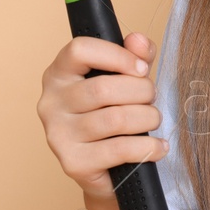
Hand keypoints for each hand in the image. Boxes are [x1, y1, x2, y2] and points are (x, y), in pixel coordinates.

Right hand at [37, 33, 167, 201]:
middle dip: (141, 91)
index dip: (117, 55)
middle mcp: (51, 103)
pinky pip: (119, 149)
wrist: (107, 168)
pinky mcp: (73, 163)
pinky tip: (158, 146)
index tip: (141, 68)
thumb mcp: (125, 78)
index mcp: (58, 74)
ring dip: (147, 118)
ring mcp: (58, 135)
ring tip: (153, 120)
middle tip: (152, 99)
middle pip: (103, 88)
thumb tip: (139, 41)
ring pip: (115, 119)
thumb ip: (135, 56)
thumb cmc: (113, 112)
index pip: (80, 50)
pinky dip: (148, 147)